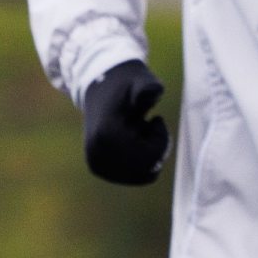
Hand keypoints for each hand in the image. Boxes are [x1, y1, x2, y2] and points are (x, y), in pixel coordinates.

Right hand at [83, 60, 170, 184]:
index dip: (161, 139)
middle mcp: (98, 155)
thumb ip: (149, 87)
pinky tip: (132, 140)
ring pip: (142, 175)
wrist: (102, 86)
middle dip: (155, 148)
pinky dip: (140, 160)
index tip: (155, 119)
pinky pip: (133, 176)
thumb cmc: (128, 83)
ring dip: (147, 154)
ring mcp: (96, 164)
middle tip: (146, 125)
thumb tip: (152, 92)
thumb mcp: (143, 81)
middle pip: (147, 169)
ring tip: (137, 131)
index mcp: (107, 136)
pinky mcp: (98, 168)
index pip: (150, 157)